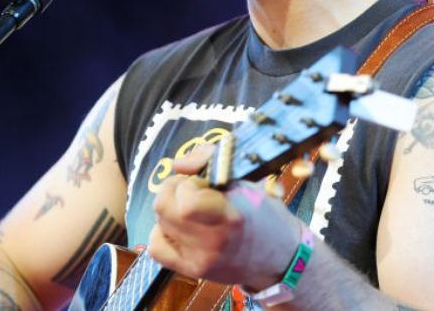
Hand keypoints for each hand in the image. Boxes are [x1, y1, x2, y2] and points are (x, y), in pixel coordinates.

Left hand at [146, 144, 301, 289]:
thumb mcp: (246, 181)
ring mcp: (199, 260)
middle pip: (163, 206)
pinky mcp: (191, 271)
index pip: (187, 202)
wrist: (278, 259)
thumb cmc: (263, 215)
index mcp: (231, 218)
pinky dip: (163, 233)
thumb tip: (178, 164)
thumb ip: (210, 161)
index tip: (204, 185)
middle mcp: (212, 243)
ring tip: (193, 210)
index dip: (189, 185)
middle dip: (175, 190)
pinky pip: (156, 247)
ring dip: (171, 209)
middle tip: (195, 192)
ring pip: (158, 222)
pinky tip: (182, 228)